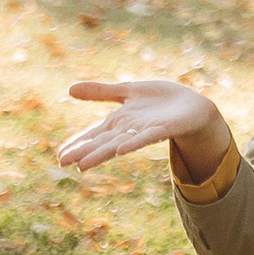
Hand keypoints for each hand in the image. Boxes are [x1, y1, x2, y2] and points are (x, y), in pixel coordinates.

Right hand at [57, 74, 228, 176]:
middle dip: (83, 151)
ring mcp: (144, 131)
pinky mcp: (162, 129)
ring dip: (101, 153)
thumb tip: (69, 90)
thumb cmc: (160, 101)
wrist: (193, 106)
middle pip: (101, 141)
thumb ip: (100, 92)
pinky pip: (145, 138)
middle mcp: (128, 129)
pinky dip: (132, 143)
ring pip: (118, 144)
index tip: (60, 155)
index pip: (93, 133)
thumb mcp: (127, 91)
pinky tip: (120, 150)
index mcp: (119, 121)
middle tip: (63, 162)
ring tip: (83, 164)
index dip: (77, 142)